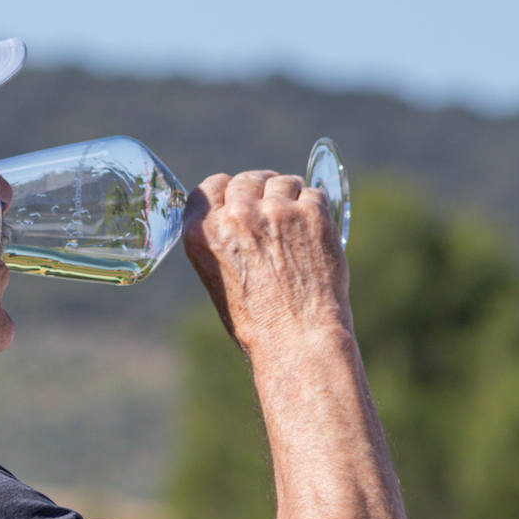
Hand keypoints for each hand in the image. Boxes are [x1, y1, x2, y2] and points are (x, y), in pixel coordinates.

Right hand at [182, 170, 349, 351]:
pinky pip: (313, 193)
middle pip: (247, 179)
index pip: (211, 186)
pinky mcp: (310, 213)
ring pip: (283, 182)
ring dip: (290, 195)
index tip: (240, 199)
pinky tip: (314, 231)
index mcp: (202, 233)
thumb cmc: (257, 322)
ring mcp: (275, 211)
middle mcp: (236, 216)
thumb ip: (222, 240)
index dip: (227, 191)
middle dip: (260, 190)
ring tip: (297, 223)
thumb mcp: (218, 279)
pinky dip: (315, 209)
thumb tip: (239, 216)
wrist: (297, 339)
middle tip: (274, 208)